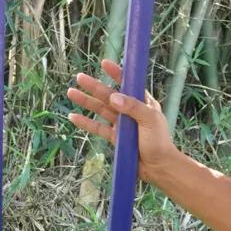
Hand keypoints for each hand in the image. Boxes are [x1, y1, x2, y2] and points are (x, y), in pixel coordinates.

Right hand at [68, 59, 176, 183]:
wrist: (158, 167)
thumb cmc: (158, 141)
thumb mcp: (150, 119)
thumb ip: (132, 107)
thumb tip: (113, 97)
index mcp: (141, 101)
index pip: (127, 83)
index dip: (116, 73)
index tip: (104, 63)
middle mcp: (129, 110)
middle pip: (108, 95)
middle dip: (94, 86)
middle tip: (79, 77)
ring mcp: (120, 124)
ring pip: (100, 110)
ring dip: (86, 102)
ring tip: (71, 92)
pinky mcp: (114, 138)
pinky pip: (97, 128)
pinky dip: (86, 123)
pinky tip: (73, 117)